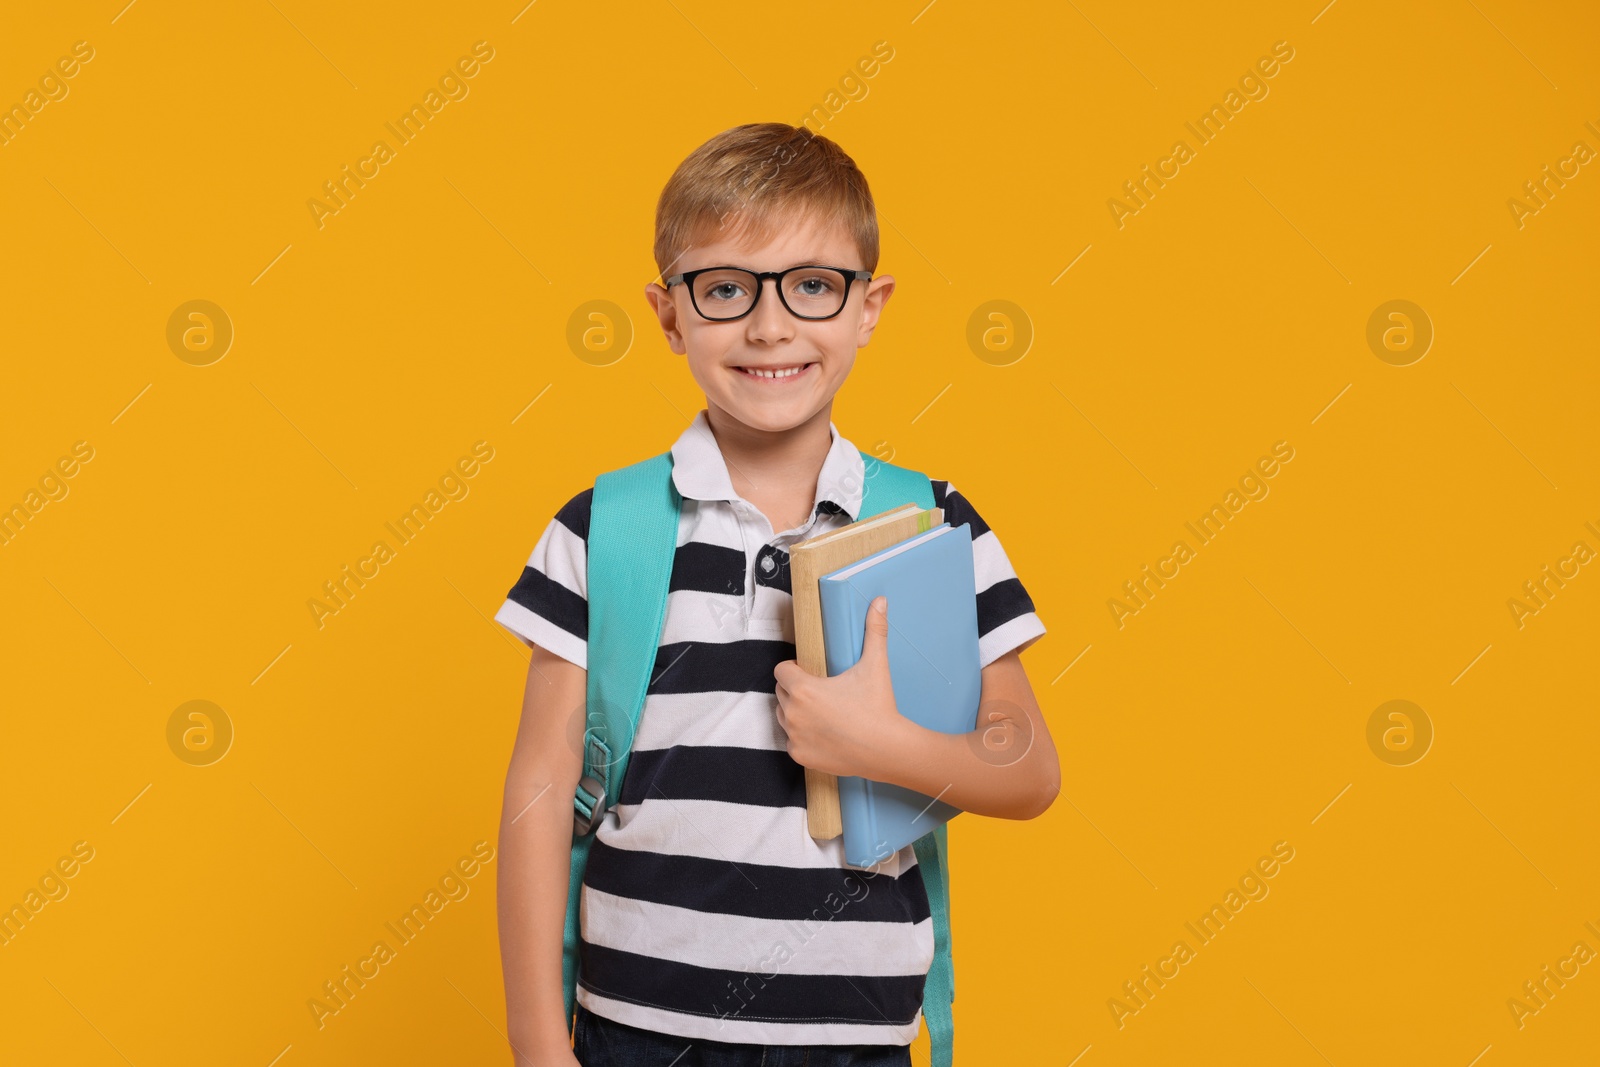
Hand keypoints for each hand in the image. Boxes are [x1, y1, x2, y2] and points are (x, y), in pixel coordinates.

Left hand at [774, 595, 907, 777]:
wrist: (888, 749)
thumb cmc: (878, 706)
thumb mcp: (875, 666)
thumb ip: (874, 630)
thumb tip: (880, 601)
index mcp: (803, 689)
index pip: (781, 670)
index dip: (795, 668)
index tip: (811, 672)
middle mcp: (793, 713)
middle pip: (781, 692)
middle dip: (795, 689)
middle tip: (821, 691)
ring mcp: (795, 736)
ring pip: (784, 716)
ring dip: (796, 712)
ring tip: (822, 711)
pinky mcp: (800, 756)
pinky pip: (792, 741)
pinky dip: (803, 737)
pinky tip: (824, 733)